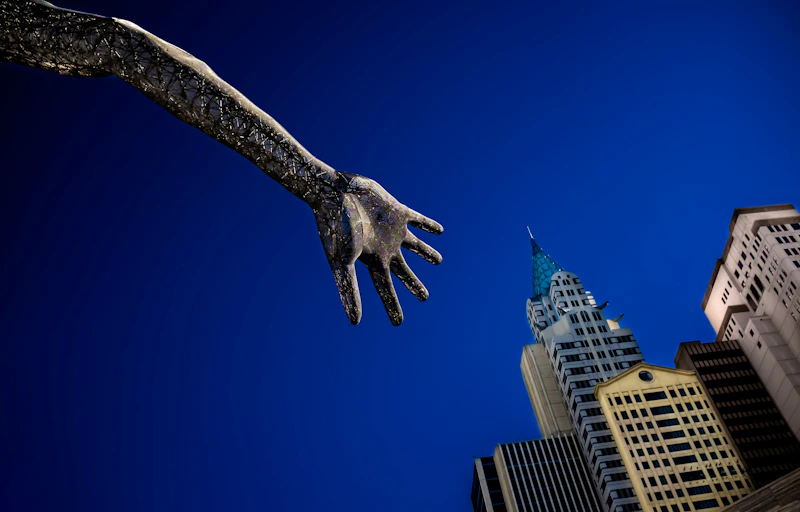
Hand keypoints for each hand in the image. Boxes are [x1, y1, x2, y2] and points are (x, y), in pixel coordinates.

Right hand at [313, 172, 442, 325]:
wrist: (333, 193)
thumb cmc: (335, 228)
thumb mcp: (342, 262)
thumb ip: (349, 290)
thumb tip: (355, 322)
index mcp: (373, 262)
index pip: (386, 290)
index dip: (392, 306)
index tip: (398, 323)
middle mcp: (384, 248)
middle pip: (403, 272)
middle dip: (413, 285)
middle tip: (424, 298)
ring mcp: (392, 230)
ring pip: (415, 246)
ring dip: (426, 253)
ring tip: (438, 261)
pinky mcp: (396, 211)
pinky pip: (417, 220)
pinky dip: (428, 225)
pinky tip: (439, 230)